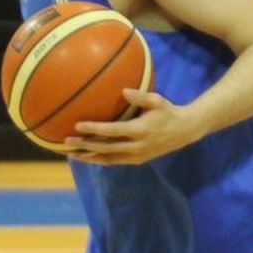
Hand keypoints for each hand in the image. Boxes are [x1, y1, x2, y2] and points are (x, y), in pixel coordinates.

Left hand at [67, 89, 204, 164]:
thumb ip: (140, 96)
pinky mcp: (138, 160)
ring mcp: (136, 156)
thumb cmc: (168, 112)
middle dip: (85, 146)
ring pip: (108, 159)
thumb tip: (124, 90)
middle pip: (105, 149)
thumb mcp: (157, 101)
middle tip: (67, 142)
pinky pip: (115, 161)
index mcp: (139, 130)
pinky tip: (88, 156)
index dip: (94, 129)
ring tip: (71, 154)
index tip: (77, 126)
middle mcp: (136, 146)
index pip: (111, 131)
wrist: (185, 131)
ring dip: (89, 157)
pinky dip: (100, 160)